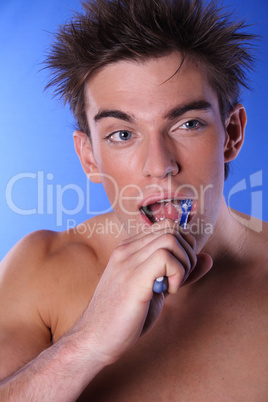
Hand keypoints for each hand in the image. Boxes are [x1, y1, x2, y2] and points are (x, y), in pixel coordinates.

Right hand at [77, 220, 211, 365]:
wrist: (94, 340)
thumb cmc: (125, 316)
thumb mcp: (156, 289)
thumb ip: (179, 271)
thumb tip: (208, 258)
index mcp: (129, 248)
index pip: (166, 225)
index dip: (183, 245)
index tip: (180, 271)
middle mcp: (126, 249)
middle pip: (172, 227)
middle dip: (187, 252)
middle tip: (179, 279)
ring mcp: (127, 261)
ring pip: (171, 238)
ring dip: (183, 263)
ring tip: (172, 286)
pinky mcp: (133, 279)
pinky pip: (166, 258)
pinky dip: (177, 273)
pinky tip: (168, 291)